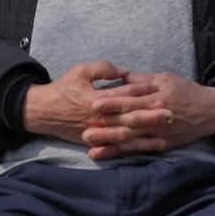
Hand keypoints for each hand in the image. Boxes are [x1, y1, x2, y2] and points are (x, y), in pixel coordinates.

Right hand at [22, 61, 157, 144]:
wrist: (42, 111)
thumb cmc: (62, 89)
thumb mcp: (80, 71)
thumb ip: (103, 68)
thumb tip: (125, 72)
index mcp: (96, 98)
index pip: (124, 94)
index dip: (142, 92)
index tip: (160, 89)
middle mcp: (99, 117)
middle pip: (129, 116)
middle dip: (151, 115)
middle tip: (172, 112)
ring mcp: (98, 131)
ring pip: (127, 133)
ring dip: (148, 133)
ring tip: (167, 130)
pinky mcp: (97, 140)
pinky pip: (120, 146)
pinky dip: (136, 147)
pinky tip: (152, 146)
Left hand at [82, 72, 214, 159]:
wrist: (211, 111)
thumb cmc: (187, 91)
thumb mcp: (166, 78)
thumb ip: (143, 79)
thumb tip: (122, 76)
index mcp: (156, 98)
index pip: (130, 100)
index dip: (112, 103)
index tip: (93, 103)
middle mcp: (156, 118)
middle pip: (128, 123)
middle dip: (106, 127)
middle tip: (84, 130)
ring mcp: (159, 134)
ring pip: (131, 140)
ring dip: (110, 144)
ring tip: (91, 147)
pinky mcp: (162, 145)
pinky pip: (139, 150)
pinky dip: (122, 153)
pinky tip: (107, 154)